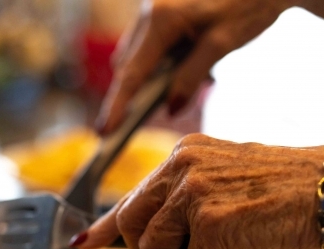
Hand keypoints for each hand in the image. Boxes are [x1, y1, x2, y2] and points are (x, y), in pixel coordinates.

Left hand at [74, 134, 323, 248]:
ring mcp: (192, 191)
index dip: (106, 225)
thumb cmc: (287, 192)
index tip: (86, 242)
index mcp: (182, 155)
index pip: (132, 195)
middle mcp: (180, 166)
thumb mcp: (222, 186)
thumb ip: (182, 204)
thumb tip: (146, 234)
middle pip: (130, 226)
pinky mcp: (209, 220)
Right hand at [96, 0, 295, 133]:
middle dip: (137, 92)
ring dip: (152, 75)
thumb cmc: (248, 2)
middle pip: (129, 66)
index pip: (133, 75)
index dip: (118, 106)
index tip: (104, 131)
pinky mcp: (159, 12)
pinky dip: (161, 61)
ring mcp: (151, 11)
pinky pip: (148, 45)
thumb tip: (171, 108)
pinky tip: (191, 57)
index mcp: (160, 20)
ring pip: (137, 56)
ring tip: (194, 72)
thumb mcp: (222, 44)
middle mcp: (148, 13)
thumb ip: (192, 78)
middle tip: (156, 110)